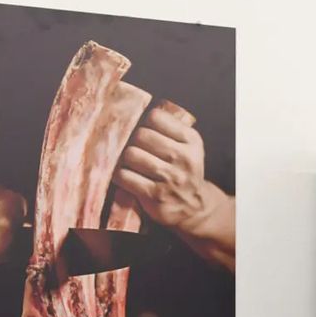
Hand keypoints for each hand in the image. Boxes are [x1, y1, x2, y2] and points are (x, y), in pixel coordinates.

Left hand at [113, 100, 235, 270]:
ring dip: (126, 160)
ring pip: (131, 154)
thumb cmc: (183, 171)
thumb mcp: (188, 146)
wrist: (194, 206)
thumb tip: (133, 110)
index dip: (146, 124)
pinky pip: (124, 176)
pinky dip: (121, 176)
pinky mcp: (156, 196)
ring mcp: (171, 178)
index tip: (147, 134)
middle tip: (138, 151)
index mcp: (192, 141)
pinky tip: (128, 178)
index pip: (155, 118)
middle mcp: (184, 158)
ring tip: (133, 165)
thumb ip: (169, 127)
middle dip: (135, 142)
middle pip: (141, 135)